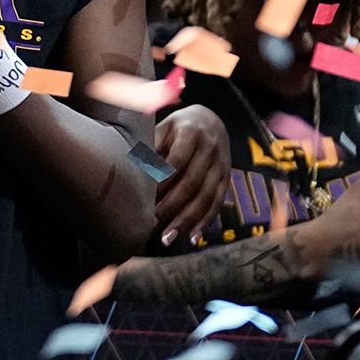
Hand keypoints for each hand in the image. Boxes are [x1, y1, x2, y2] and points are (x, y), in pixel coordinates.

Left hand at [153, 105, 228, 246]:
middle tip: (153, 223)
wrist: (211, 121)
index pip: (177, 160)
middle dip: (173, 205)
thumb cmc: (177, 126)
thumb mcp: (163, 126)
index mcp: (191, 133)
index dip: (163, 179)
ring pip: (206, 197)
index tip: (146, 196)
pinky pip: (217, 204)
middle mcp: (210, 150)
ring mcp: (222, 166)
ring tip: (168, 237)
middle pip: (193, 182)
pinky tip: (191, 238)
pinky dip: (205, 222)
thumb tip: (133, 166)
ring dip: (187, 219)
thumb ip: (152, 144)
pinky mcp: (226, 180)